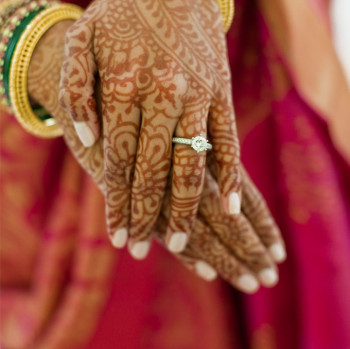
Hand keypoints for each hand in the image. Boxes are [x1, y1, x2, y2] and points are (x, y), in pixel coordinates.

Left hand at [29, 19, 285, 292]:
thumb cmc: (121, 16)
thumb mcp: (82, 42)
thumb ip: (77, 92)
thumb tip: (87, 139)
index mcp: (122, 87)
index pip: (119, 161)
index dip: (118, 203)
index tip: (119, 236)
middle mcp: (161, 96)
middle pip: (152, 172)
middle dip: (146, 216)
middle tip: (142, 250)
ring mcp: (196, 97)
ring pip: (190, 165)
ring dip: (185, 208)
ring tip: (177, 240)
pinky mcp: (221, 94)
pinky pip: (228, 142)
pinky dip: (233, 177)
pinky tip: (231, 207)